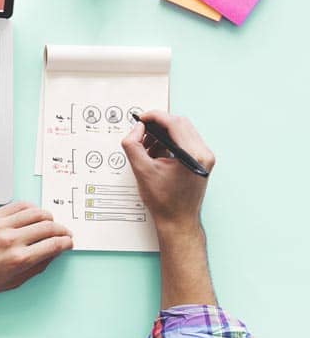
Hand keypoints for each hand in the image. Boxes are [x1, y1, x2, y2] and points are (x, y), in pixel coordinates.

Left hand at [0, 202, 72, 299]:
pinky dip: (30, 207)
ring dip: (48, 216)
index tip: (68, 242)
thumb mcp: (12, 282)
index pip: (53, 244)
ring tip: (50, 222)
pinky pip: (17, 205)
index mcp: (19, 259)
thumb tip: (52, 254)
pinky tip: (33, 212)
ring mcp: (1, 225)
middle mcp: (11, 240)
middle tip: (64, 232)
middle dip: (61, 229)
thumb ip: (36, 267)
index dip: (66, 242)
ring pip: (35, 212)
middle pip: (48, 226)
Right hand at [121, 111, 215, 231]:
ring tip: (147, 145)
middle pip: (180, 123)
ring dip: (162, 133)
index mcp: (193, 155)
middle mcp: (203, 154)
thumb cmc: (164, 201)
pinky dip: (168, 141)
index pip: (174, 123)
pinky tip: (156, 152)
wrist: (177, 221)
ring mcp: (204, 157)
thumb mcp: (142, 171)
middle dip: (158, 124)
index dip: (154, 117)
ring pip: (182, 131)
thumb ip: (133, 145)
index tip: (140, 118)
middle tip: (141, 129)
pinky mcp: (201, 161)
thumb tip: (136, 128)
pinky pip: (184, 141)